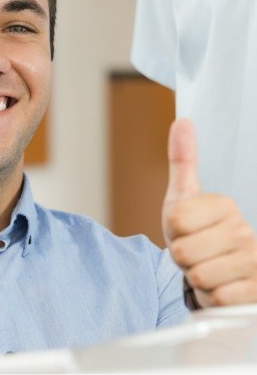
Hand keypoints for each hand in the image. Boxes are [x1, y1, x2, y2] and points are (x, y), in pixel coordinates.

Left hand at [162, 118, 256, 306]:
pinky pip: (215, 298)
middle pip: (183, 251)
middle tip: (194, 252)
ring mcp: (254, 261)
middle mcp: (244, 231)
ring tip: (206, 267)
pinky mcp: (256, 291)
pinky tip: (220, 285)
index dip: (172, 230)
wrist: (219, 269)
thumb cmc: (195, 231)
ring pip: (198, 275)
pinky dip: (210, 297)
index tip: (185, 230)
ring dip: (195, 277)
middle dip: (181, 256)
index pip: (175, 221)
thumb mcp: (183, 197)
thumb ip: (183, 161)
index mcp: (224, 205)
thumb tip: (183, 122)